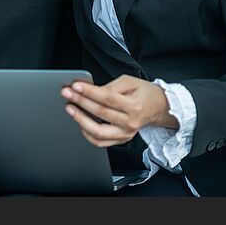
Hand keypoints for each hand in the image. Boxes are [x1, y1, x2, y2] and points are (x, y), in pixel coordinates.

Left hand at [60, 75, 176, 146]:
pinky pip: (101, 142)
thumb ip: (110, 86)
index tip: (75, 86)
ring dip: (81, 120)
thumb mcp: (130, 82)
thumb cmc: (144, 93)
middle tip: (67, 94)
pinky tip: (79, 122)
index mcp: (134, 105)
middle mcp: (130, 122)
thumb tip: (91, 89)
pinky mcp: (121, 140)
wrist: (158, 107)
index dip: (90, 92)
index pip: (107, 98)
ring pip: (99, 132)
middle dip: (80, 102)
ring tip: (70, 108)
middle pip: (100, 113)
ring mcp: (125, 133)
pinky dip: (87, 133)